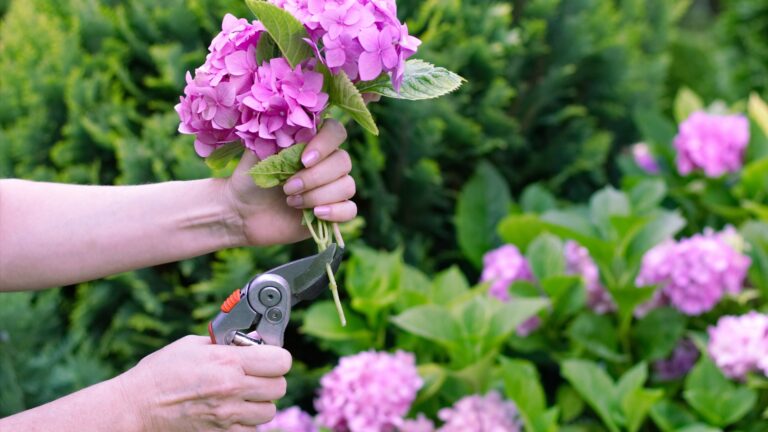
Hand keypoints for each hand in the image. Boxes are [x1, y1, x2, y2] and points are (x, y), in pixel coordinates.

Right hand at [117, 335, 290, 431]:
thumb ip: (226, 344)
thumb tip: (251, 343)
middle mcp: (232, 390)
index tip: (269, 357)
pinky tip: (230, 411)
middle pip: (279, 387)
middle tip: (255, 376)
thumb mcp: (194, 345)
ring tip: (241, 395)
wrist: (136, 407)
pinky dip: (246, 422)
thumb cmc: (160, 373)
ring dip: (260, 403)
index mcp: (227, 362)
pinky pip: (251, 429)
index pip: (281, 361)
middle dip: (271, 379)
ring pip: (268, 411)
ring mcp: (228, 416)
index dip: (277, 358)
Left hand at [223, 120, 356, 245]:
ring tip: (291, 202)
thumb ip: (276, 135)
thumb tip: (290, 120)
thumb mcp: (257, 154)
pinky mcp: (333, 212)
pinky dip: (335, 211)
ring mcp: (332, 189)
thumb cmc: (251, 181)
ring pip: (347, 186)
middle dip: (315, 177)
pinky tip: (315, 213)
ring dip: (319, 195)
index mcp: (312, 144)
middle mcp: (327, 164)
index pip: (336, 132)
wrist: (243, 214)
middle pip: (344, 161)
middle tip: (287, 188)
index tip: (303, 160)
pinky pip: (350, 209)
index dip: (325, 143)